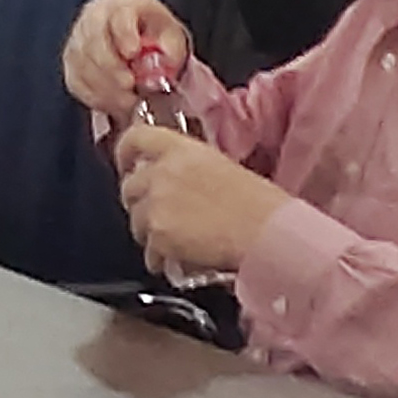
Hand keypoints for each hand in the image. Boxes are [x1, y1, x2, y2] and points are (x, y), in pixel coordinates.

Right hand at [62, 0, 192, 121]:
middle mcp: (95, 15)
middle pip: (93, 40)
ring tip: (128, 100)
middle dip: (111, 68)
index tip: (132, 53)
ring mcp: (79, 37)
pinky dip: (94, 95)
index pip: (119, 14)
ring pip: (81, 62)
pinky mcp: (71, 60)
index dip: (124, 34)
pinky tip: (114, 102)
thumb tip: (155, 70)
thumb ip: (169, 53)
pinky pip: (76, 80)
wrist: (144, 45)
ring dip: (105, 87)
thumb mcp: (174, 39)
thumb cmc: (157, 38)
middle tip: (130, 85)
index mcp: (125, 3)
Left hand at [115, 124, 285, 281]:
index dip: (126, 151)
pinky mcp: (158, 235)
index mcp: (181, 150)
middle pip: (130, 185)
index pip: (136, 138)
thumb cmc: (261, 205)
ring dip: (149, 230)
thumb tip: (174, 180)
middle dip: (140, 201)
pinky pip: (147, 249)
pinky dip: (158, 256)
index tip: (126, 162)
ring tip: (174, 239)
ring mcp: (156, 204)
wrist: (270, 234)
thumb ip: (188, 169)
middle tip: (158, 212)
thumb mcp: (222, 168)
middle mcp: (162, 173)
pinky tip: (176, 259)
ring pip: (135, 219)